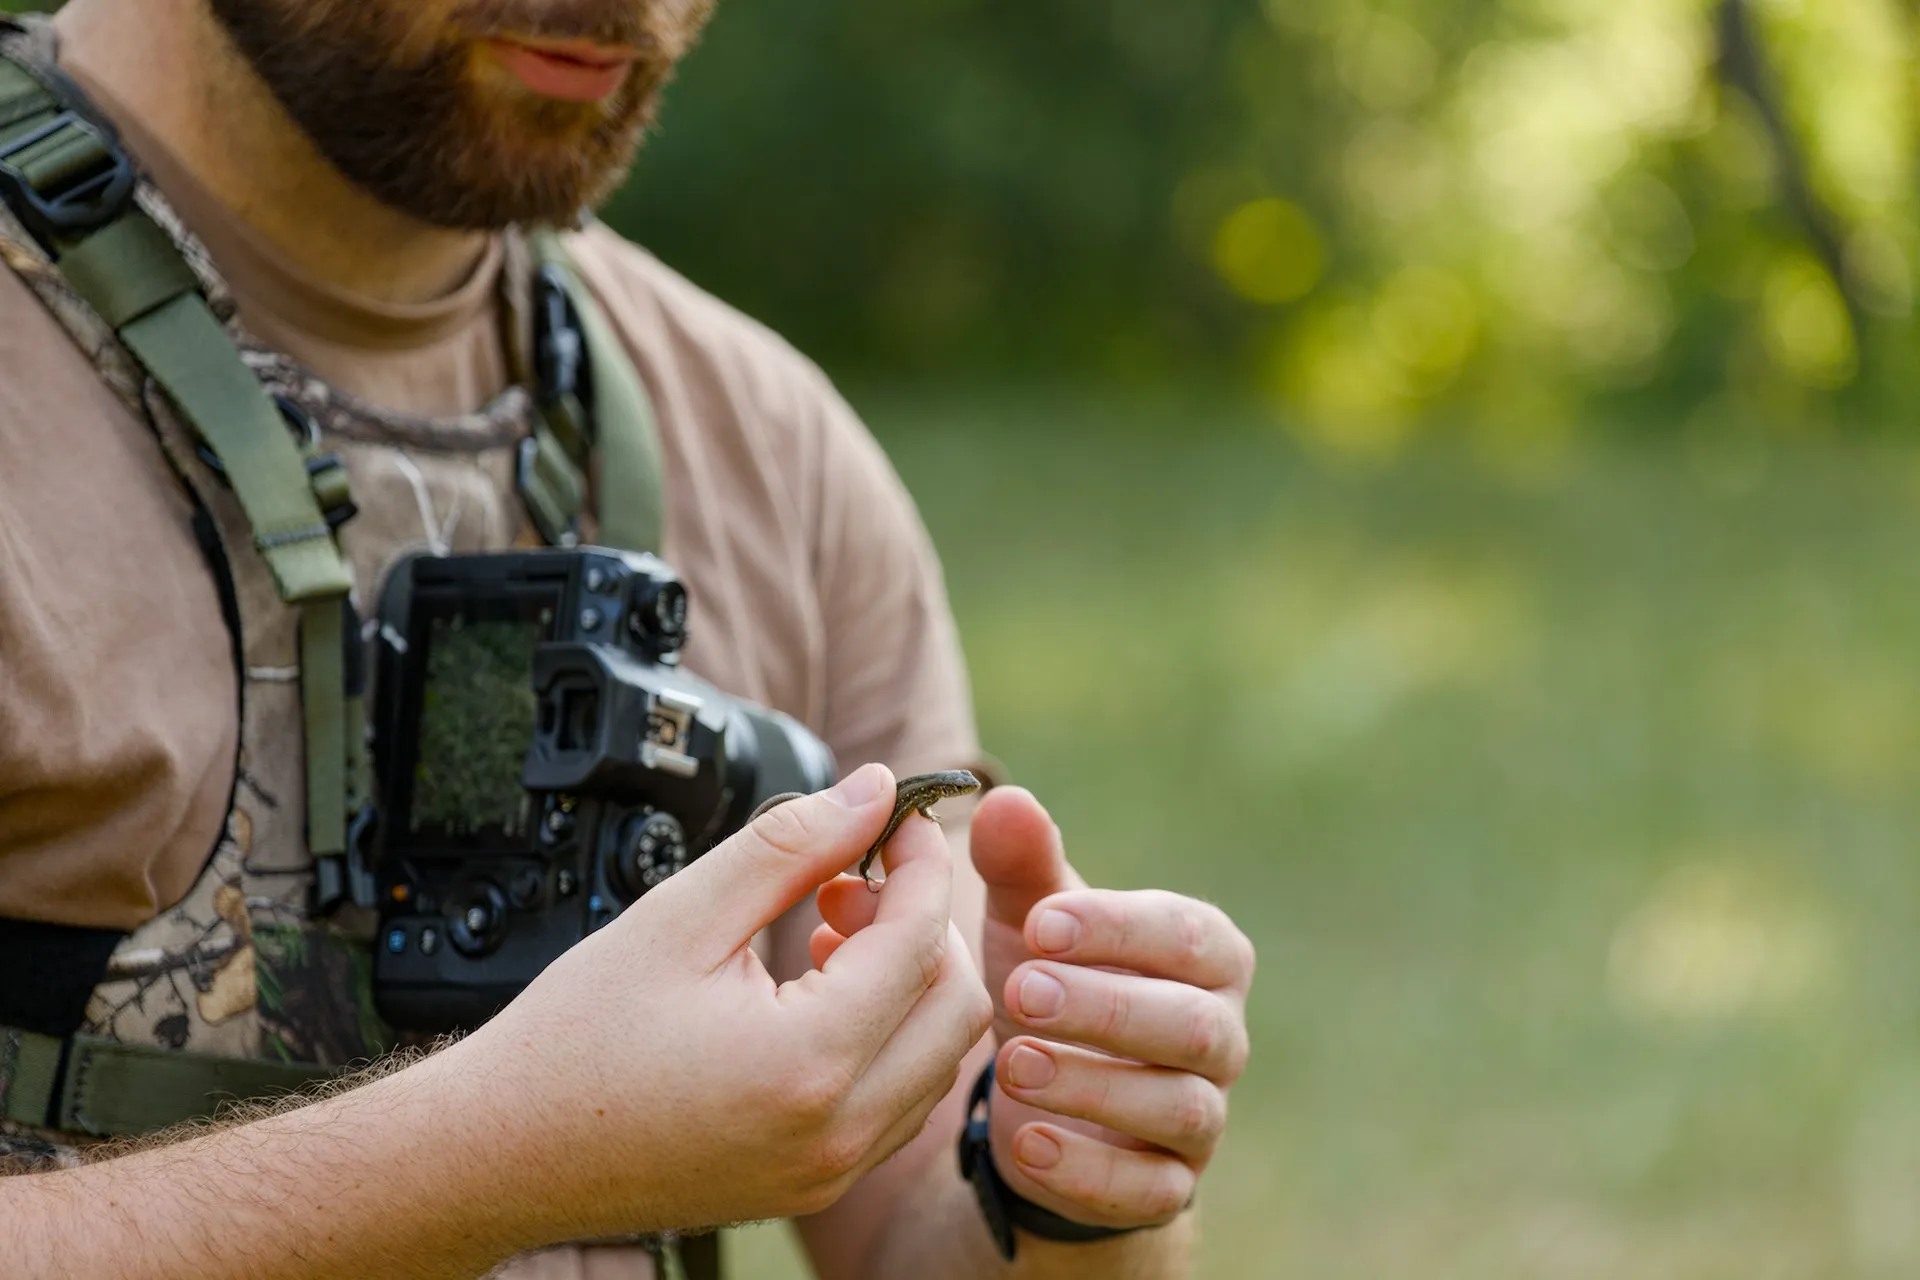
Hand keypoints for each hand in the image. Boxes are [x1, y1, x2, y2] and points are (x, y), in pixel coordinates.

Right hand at [441, 763, 993, 1244]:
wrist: (505, 1152)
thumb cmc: (575, 1040)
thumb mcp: (681, 916)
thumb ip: (790, 845)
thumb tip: (874, 791)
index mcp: (807, 1063)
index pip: (919, 941)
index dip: (920, 863)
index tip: (898, 818)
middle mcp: (837, 1134)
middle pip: (956, 1007)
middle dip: (924, 924)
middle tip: (854, 878)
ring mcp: (830, 1172)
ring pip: (937, 1058)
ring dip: (910, 982)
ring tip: (830, 933)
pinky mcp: (815, 1185)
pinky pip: (900, 1102)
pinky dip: (889, 1036)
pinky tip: (822, 992)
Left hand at [969, 787, 1253, 1229]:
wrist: (1048, 1096)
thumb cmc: (1052, 980)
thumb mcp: (1032, 922)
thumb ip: (1023, 864)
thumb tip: (1005, 801)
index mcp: (1206, 954)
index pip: (1185, 934)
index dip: (1116, 928)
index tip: (1039, 923)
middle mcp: (1220, 1034)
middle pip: (1189, 1023)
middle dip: (1105, 1007)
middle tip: (1019, 989)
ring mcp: (1203, 1116)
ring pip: (1178, 1107)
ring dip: (1092, 1085)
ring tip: (1009, 1063)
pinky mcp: (1169, 1186)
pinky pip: (1150, 1189)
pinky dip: (1088, 1170)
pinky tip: (1024, 1142)